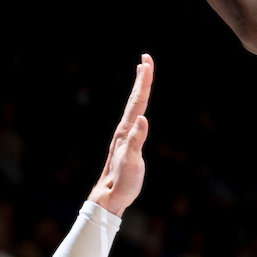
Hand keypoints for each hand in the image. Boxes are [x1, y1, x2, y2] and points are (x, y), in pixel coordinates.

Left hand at [88, 54, 152, 216]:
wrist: (109, 197)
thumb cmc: (122, 182)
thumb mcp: (131, 162)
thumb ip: (136, 141)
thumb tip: (143, 119)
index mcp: (127, 130)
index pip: (138, 100)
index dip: (144, 81)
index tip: (146, 61)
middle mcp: (125, 129)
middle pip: (136, 99)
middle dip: (142, 78)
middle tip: (146, 59)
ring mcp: (126, 136)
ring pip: (135, 106)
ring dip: (140, 89)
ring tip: (142, 75)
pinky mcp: (129, 144)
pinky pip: (136, 117)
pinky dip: (139, 106)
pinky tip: (140, 108)